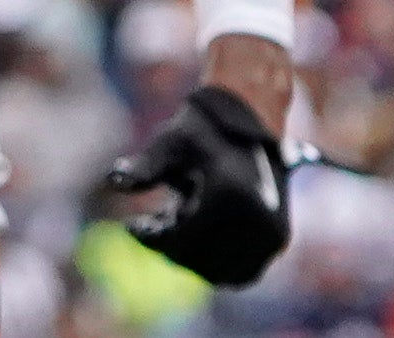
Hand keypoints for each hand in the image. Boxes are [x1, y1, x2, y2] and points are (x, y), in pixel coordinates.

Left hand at [102, 80, 288, 286]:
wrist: (251, 119)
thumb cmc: (204, 128)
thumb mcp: (171, 142)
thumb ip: (145, 167)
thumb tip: (114, 182)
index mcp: (231, 195)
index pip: (181, 241)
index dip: (150, 237)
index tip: (132, 226)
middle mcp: (257, 219)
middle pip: (199, 261)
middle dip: (171, 246)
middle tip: (156, 221)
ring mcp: (272, 233)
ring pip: (220, 274)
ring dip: (194, 257)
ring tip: (180, 222)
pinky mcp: (279, 240)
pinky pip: (242, 273)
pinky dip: (218, 264)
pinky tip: (200, 236)